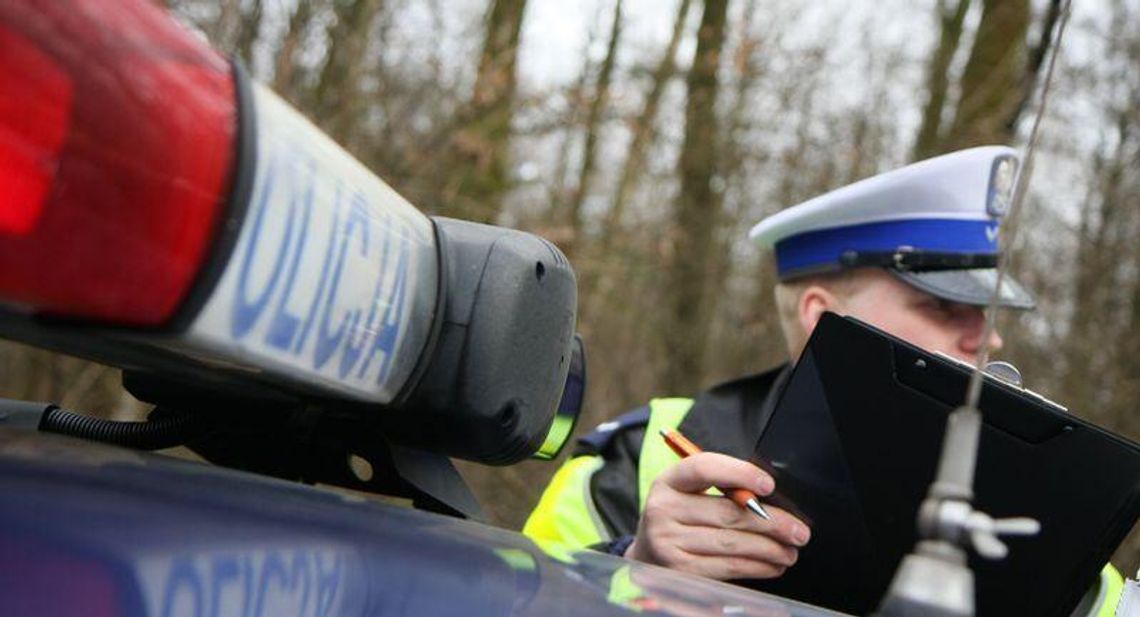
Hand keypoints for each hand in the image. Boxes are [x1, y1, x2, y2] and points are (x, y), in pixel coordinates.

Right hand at [624, 452, 809, 580]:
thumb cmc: (679, 520)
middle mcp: (663, 510)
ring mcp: (668, 542)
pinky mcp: (680, 571)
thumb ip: (720, 489)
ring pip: (732, 543)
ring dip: (770, 548)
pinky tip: (772, 564)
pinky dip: (757, 566)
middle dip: (772, 522)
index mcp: (668, 481)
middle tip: (799, 530)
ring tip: (790, 550)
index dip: (739, 473)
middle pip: (727, 512)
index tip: (768, 484)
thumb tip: (768, 496)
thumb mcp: (688, 495)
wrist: (647, 557)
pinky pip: (728, 567)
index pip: (703, 468)